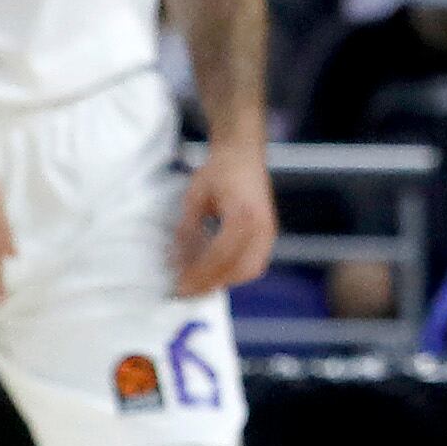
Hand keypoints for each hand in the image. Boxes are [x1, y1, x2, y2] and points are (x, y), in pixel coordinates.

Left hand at [171, 140, 275, 296]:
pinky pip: (255, 263)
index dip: (199, 274)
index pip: (220, 255)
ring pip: (250, 270)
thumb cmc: (218, 171)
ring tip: (199, 284)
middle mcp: (262, 228)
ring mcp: (269, 232)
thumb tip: (177, 261)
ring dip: (225, 280)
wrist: (243, 154)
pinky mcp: (268, 234)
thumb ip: (188, 230)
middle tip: (186, 291)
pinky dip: (235, 273)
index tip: (179, 285)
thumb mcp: (195, 198)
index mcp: (243, 216)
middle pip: (239, 269)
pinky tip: (216, 272)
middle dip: (211, 283)